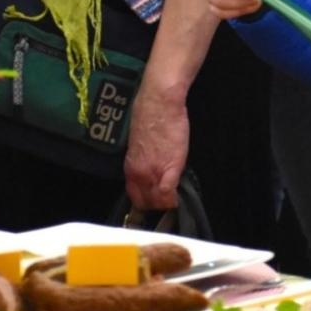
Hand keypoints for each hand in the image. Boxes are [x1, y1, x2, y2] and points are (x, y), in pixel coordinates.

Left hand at [125, 84, 189, 210]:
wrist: (159, 105)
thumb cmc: (151, 118)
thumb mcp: (140, 146)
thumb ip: (142, 163)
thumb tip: (151, 170)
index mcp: (131, 168)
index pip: (135, 197)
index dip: (147, 202)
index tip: (156, 201)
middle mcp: (139, 174)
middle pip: (145, 204)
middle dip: (157, 205)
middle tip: (167, 201)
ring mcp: (153, 172)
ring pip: (158, 202)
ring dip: (166, 203)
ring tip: (174, 198)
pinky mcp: (170, 168)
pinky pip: (169, 193)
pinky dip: (174, 198)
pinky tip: (179, 196)